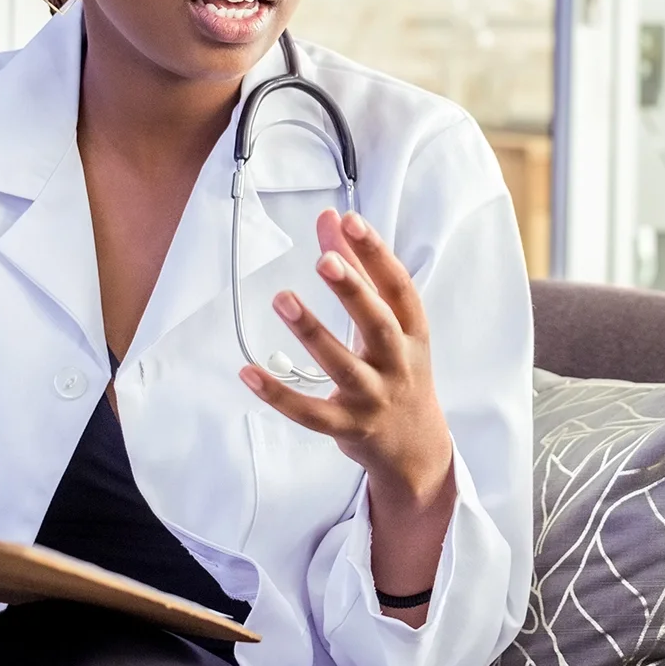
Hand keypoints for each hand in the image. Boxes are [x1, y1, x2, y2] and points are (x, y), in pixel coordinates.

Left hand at [239, 210, 452, 497]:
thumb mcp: (389, 323)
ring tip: (283, 299)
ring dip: (313, 332)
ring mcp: (373, 397)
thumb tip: (331, 218)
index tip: (351, 222)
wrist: (416, 447)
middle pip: (377, 324)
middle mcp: (397, 363)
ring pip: (342, 366)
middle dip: (353, 292)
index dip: (377, 254)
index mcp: (412, 332)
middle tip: (324, 260)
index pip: (399, 287)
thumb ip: (358, 270)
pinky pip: (310, 412)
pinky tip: (248, 371)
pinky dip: (279, 395)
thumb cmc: (398, 370)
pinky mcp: (347, 427)